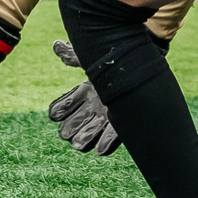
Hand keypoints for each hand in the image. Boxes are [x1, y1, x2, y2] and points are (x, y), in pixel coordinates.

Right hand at [44, 38, 118, 155]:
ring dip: (86, 137)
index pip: (66, 103)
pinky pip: (113, 135)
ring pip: (92, 129)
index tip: (54, 114)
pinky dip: (106, 143)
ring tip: (79, 145)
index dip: (60, 109)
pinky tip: (100, 151)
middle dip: (71, 128)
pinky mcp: (123, 121)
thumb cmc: (116, 60)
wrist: (143, 65)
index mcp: (84, 92)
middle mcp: (93, 106)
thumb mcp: (93, 58)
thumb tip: (56, 45)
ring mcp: (107, 115)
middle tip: (65, 134)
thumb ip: (74, 55)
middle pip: (77, 120)